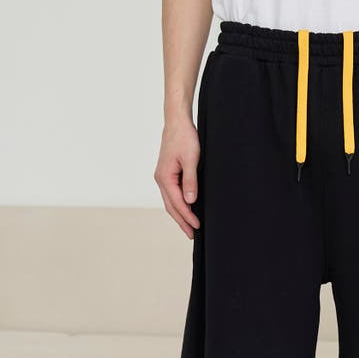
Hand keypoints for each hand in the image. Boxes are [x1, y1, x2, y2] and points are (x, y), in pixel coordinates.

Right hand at [154, 118, 201, 238]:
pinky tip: (186, 209)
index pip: (177, 203)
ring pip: (170, 202)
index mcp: (164, 177)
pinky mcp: (167, 174)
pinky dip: (178, 205)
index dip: (187, 216)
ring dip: (180, 215)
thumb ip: (191, 181)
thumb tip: (190, 201)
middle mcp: (161, 179)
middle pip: (171, 207)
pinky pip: (172, 194)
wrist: (177, 123)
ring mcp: (163, 177)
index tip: (197, 226)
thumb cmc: (184, 138)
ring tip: (189, 227)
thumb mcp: (191, 160)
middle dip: (182, 222)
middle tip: (192, 235)